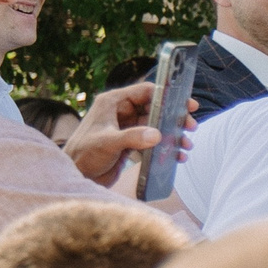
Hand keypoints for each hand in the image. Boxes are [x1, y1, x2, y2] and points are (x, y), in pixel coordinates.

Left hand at [67, 81, 186, 185]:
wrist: (77, 175)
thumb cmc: (84, 154)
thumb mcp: (108, 143)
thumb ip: (132, 137)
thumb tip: (157, 134)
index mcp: (113, 102)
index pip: (144, 91)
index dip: (166, 95)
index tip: (186, 103)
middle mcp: (120, 112)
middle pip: (154, 108)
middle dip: (174, 118)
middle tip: (190, 126)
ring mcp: (126, 127)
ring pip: (156, 125)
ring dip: (172, 134)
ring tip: (186, 145)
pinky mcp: (130, 142)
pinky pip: (152, 140)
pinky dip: (166, 147)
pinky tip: (177, 156)